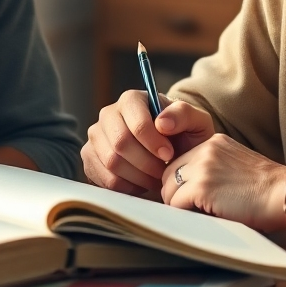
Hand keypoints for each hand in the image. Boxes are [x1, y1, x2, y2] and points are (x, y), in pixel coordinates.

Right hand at [81, 90, 214, 196]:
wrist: (171, 153)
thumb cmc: (183, 135)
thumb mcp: (195, 122)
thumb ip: (184, 114)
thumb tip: (162, 123)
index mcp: (132, 100)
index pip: (136, 123)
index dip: (152, 142)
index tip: (169, 155)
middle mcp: (108, 114)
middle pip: (120, 144)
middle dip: (146, 163)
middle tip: (164, 171)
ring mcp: (96, 137)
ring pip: (112, 163)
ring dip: (139, 176)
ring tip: (156, 177)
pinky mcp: (90, 159)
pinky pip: (105, 179)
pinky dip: (128, 186)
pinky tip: (142, 182)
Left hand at [160, 134, 285, 232]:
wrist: (285, 194)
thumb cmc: (267, 190)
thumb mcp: (237, 166)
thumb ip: (214, 169)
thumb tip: (189, 190)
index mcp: (214, 143)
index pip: (180, 161)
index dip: (181, 182)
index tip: (188, 197)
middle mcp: (205, 150)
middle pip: (168, 173)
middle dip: (175, 193)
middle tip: (189, 209)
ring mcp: (202, 167)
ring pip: (168, 189)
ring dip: (178, 205)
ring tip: (197, 214)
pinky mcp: (201, 187)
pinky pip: (176, 203)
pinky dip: (184, 214)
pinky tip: (202, 217)